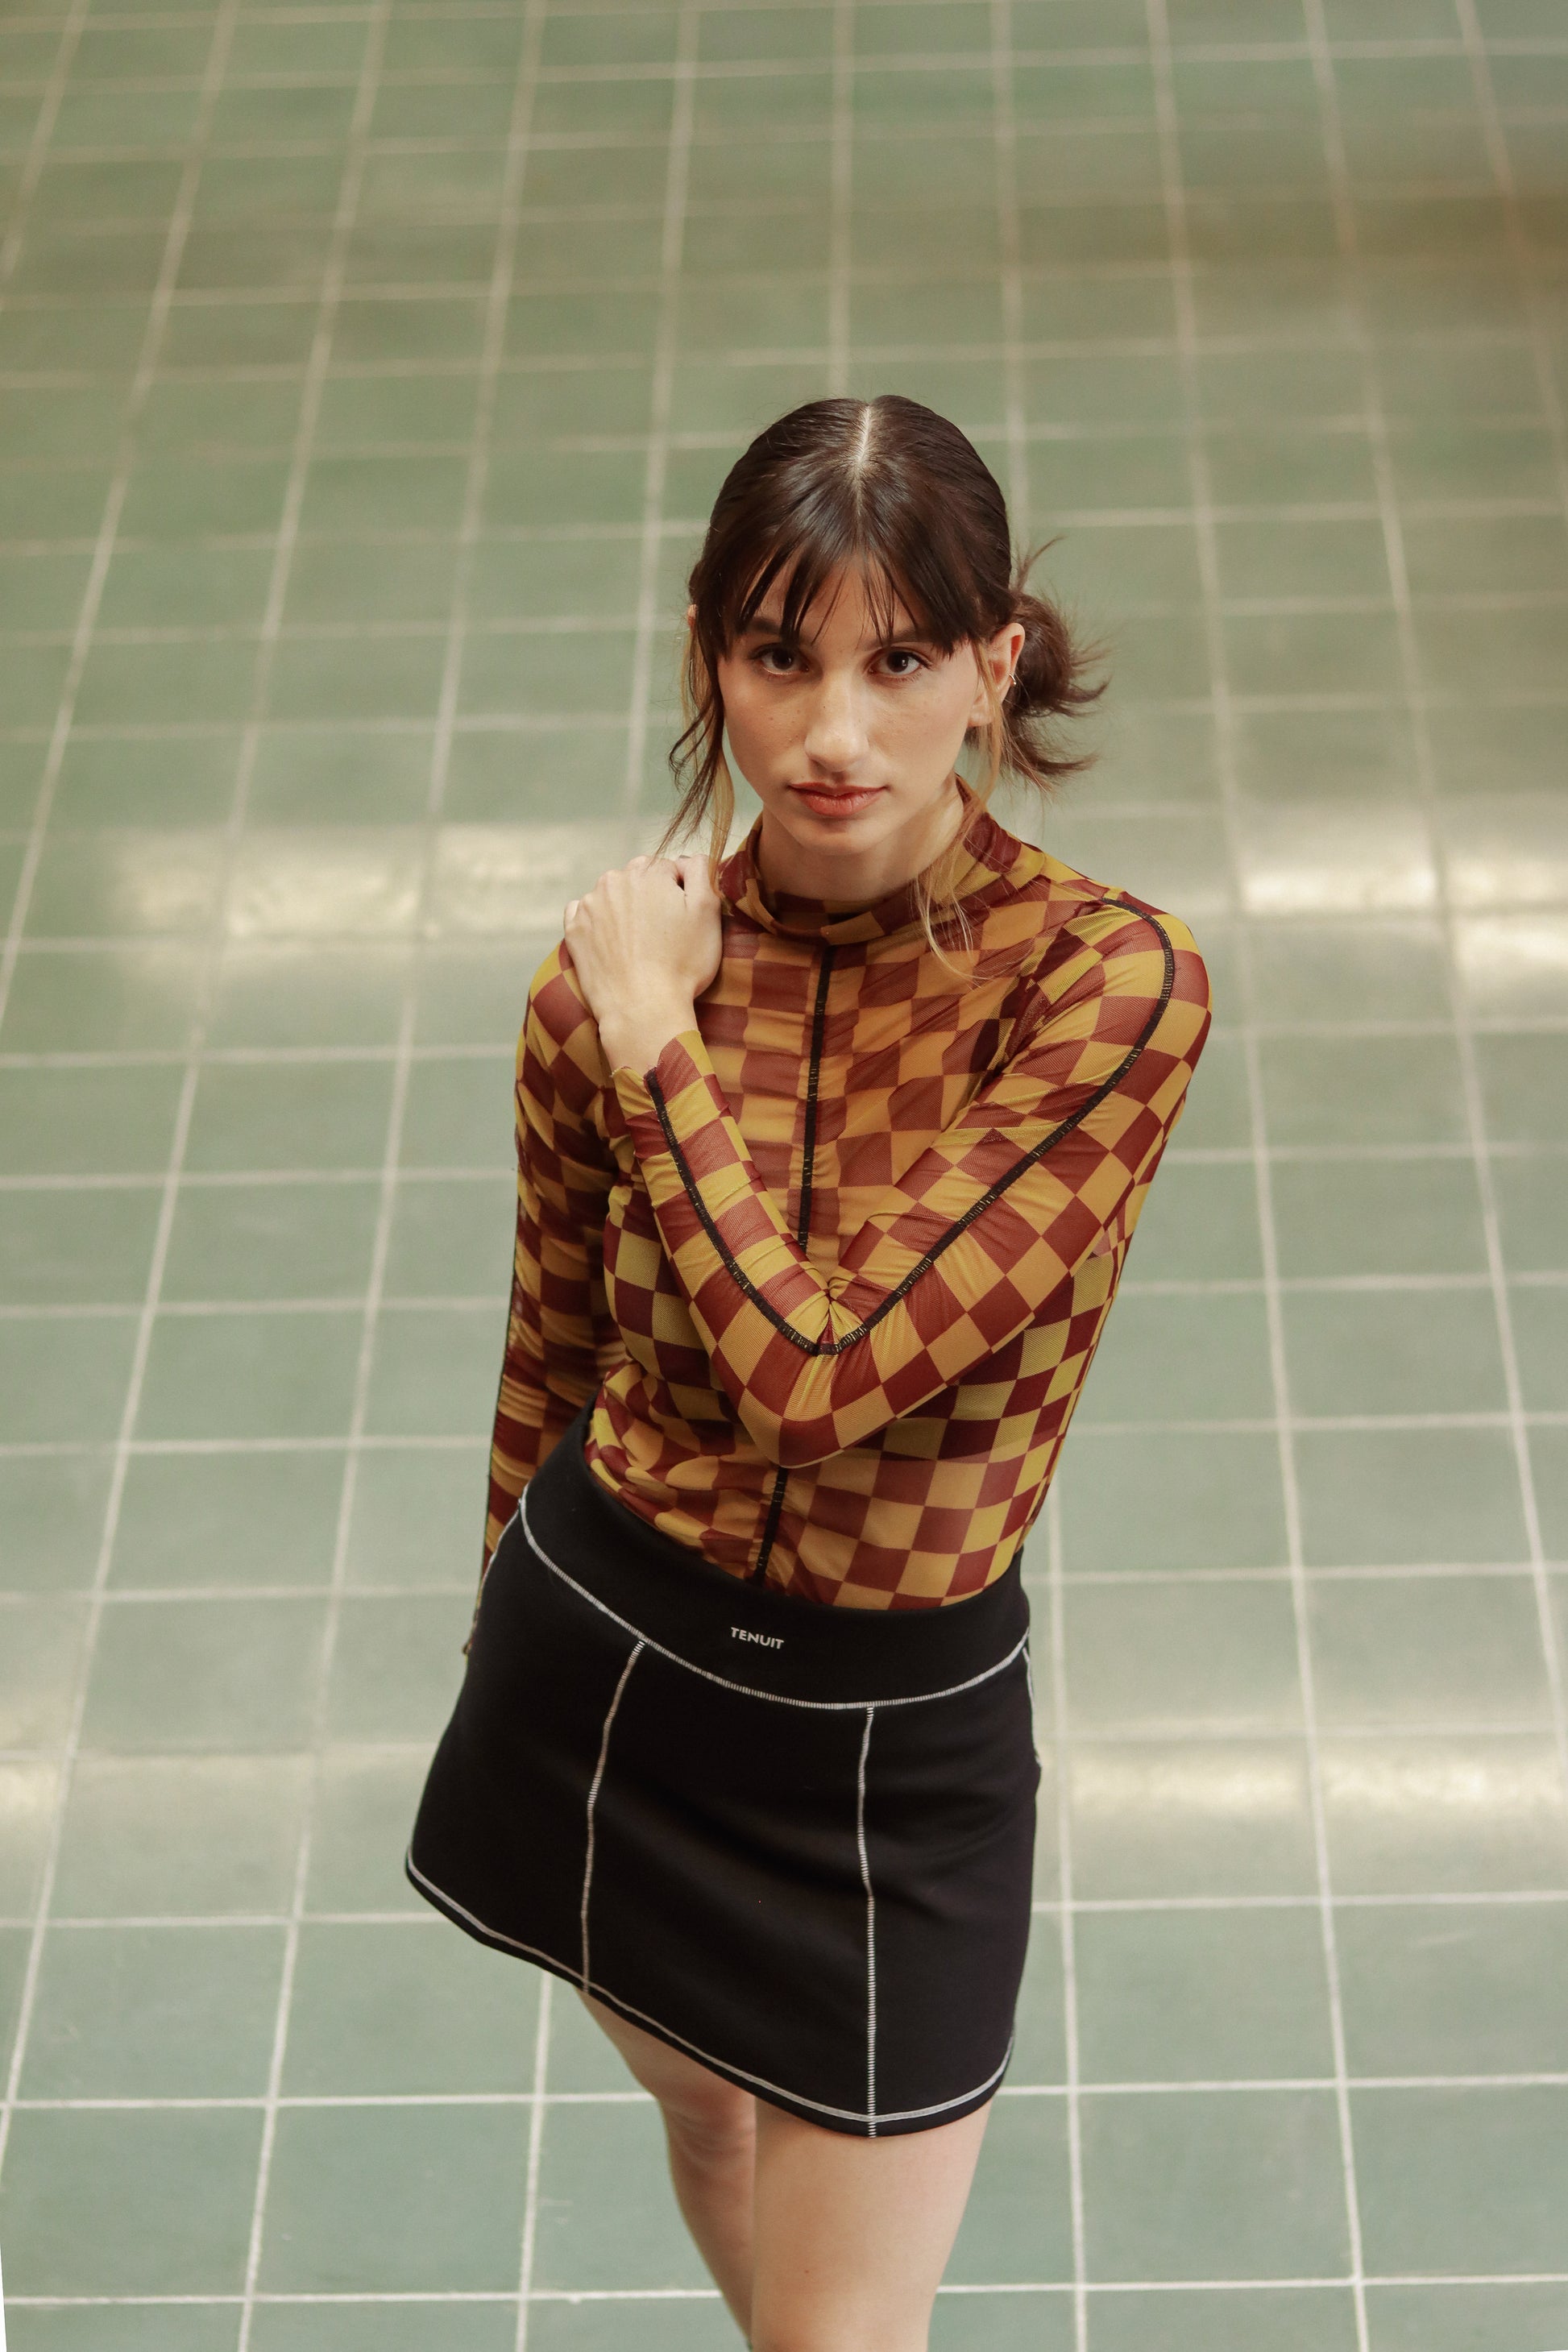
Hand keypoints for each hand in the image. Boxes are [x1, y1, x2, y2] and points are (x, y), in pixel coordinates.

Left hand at [564, 853, 722, 1074]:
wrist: (642, 1008)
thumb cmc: (682, 964)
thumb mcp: (708, 911)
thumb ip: (700, 871)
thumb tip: (688, 859)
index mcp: (649, 871)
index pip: (669, 869)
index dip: (680, 894)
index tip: (682, 921)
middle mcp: (614, 880)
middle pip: (638, 879)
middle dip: (650, 897)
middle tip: (662, 934)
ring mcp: (590, 904)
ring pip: (612, 895)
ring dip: (623, 910)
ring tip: (638, 944)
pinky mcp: (573, 929)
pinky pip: (584, 913)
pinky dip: (597, 922)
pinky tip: (611, 944)